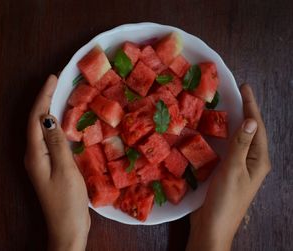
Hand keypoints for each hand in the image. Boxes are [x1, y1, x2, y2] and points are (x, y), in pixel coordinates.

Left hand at [25, 75, 90, 250]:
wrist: (68, 227)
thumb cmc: (67, 200)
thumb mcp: (65, 169)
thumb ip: (57, 142)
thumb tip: (49, 117)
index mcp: (35, 154)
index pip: (35, 118)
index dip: (43, 96)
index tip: (53, 78)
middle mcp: (34, 155)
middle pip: (36, 121)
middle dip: (44, 99)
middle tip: (57, 82)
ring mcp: (42, 160)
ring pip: (43, 129)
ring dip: (50, 110)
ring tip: (60, 95)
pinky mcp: (51, 165)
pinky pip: (51, 138)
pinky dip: (56, 125)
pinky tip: (65, 122)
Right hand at [186, 84, 270, 250]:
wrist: (212, 226)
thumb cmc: (225, 200)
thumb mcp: (234, 171)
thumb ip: (241, 146)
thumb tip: (250, 120)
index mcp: (258, 160)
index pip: (256, 127)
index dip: (251, 106)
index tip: (244, 87)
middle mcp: (252, 161)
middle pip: (250, 130)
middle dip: (245, 111)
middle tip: (237, 92)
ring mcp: (239, 166)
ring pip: (238, 138)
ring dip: (233, 121)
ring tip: (228, 105)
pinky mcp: (226, 170)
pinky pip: (227, 147)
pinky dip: (222, 135)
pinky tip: (216, 129)